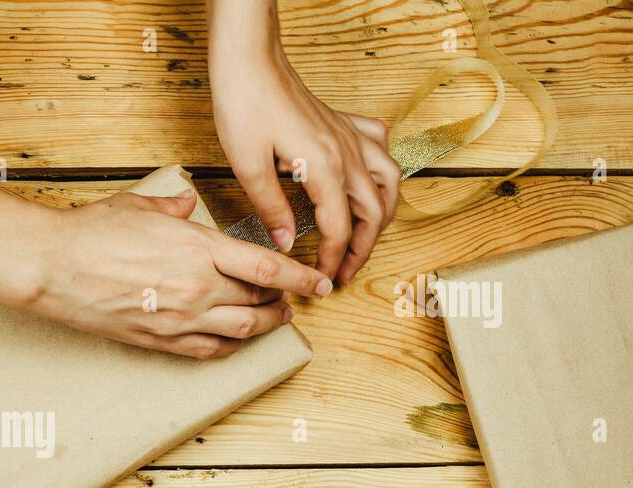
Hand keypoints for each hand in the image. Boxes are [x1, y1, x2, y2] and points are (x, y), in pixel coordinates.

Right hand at [19, 189, 331, 358]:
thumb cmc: (91, 233)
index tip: (318, 282)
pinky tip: (234, 339)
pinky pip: (208, 350)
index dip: (300, 278)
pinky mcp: (158, 340)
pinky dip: (229, 346)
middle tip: (293, 299)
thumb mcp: (140, 208)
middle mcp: (197, 288)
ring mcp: (179, 318)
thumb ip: (172, 209)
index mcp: (199, 249)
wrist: (53, 267)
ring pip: (241, 330)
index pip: (268, 267)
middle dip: (283, 301)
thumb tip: (186, 207)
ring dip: (263, 326)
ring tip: (273, 319)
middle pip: (259, 301)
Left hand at [210, 33, 400, 284]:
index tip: (321, 281)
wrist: (250, 61)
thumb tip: (286, 244)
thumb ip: (271, 209)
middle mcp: (347, 153)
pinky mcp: (343, 124)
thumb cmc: (245, 105)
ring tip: (363, 240)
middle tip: (341, 274)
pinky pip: (380, 150)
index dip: (331, 260)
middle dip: (361, 249)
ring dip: (380, 216)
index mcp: (324, 168)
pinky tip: (368, 182)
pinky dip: (382, 172)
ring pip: (387, 183)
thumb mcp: (248, 166)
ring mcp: (349, 136)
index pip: (338, 228)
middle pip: (372, 213)